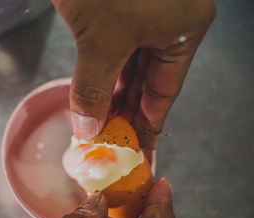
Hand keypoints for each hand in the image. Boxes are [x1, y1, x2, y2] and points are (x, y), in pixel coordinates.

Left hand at [53, 0, 215, 151]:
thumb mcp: (100, 41)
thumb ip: (93, 88)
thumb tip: (87, 129)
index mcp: (184, 29)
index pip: (165, 91)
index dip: (150, 124)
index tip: (140, 149)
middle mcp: (170, 23)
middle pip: (149, 82)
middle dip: (126, 113)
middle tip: (113, 143)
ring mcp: (145, 16)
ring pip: (130, 68)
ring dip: (112, 97)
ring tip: (99, 128)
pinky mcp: (120, 11)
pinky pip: (115, 53)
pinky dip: (103, 75)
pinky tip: (93, 97)